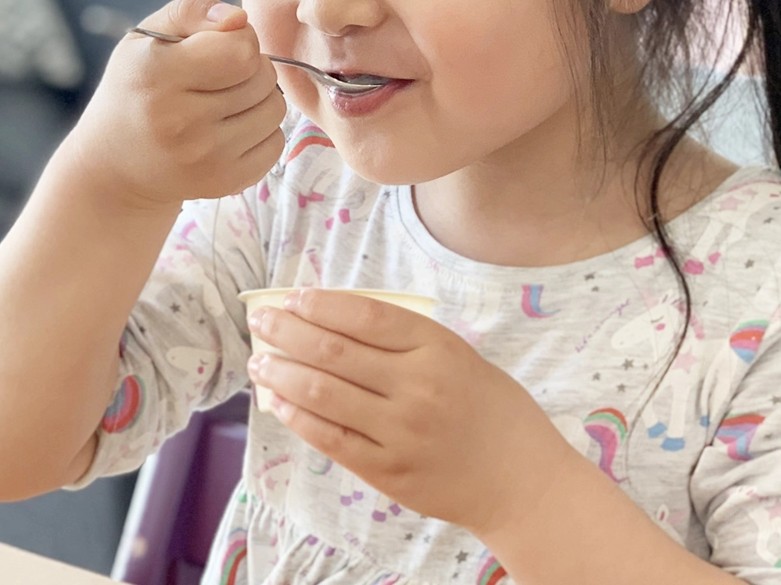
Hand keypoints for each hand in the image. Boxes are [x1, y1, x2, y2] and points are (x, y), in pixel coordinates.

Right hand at [65, 0, 286, 209]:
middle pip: (262, 78)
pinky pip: (276, 143)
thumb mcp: (145, 37)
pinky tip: (230, 128)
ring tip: (226, 100)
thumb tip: (239, 18)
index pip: (241, 50)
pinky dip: (261, 131)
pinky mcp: (225, 182)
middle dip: (250, 67)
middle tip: (219, 75)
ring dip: (259, 98)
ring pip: (275, 109)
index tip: (217, 46)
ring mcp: (205, 157)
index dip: (239, 38)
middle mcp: (181, 121)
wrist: (115, 164)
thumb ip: (191, 11)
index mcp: (158, 76)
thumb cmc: (136, 87)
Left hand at [245, 288, 576, 535]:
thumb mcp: (461, 358)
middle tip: (260, 321)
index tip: (293, 298)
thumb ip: (407, 342)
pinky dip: (296, 416)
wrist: (521, 482)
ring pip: (323, 394)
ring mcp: (400, 432)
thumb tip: (335, 321)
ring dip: (282, 373)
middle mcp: (417, 388)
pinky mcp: (387, 471)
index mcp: (438, 349)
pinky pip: (329, 438)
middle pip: (334, 351)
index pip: (366, 317)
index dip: (322, 305)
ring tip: (259, 360)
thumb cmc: (493, 412)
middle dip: (287, 332)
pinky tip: (276, 400)